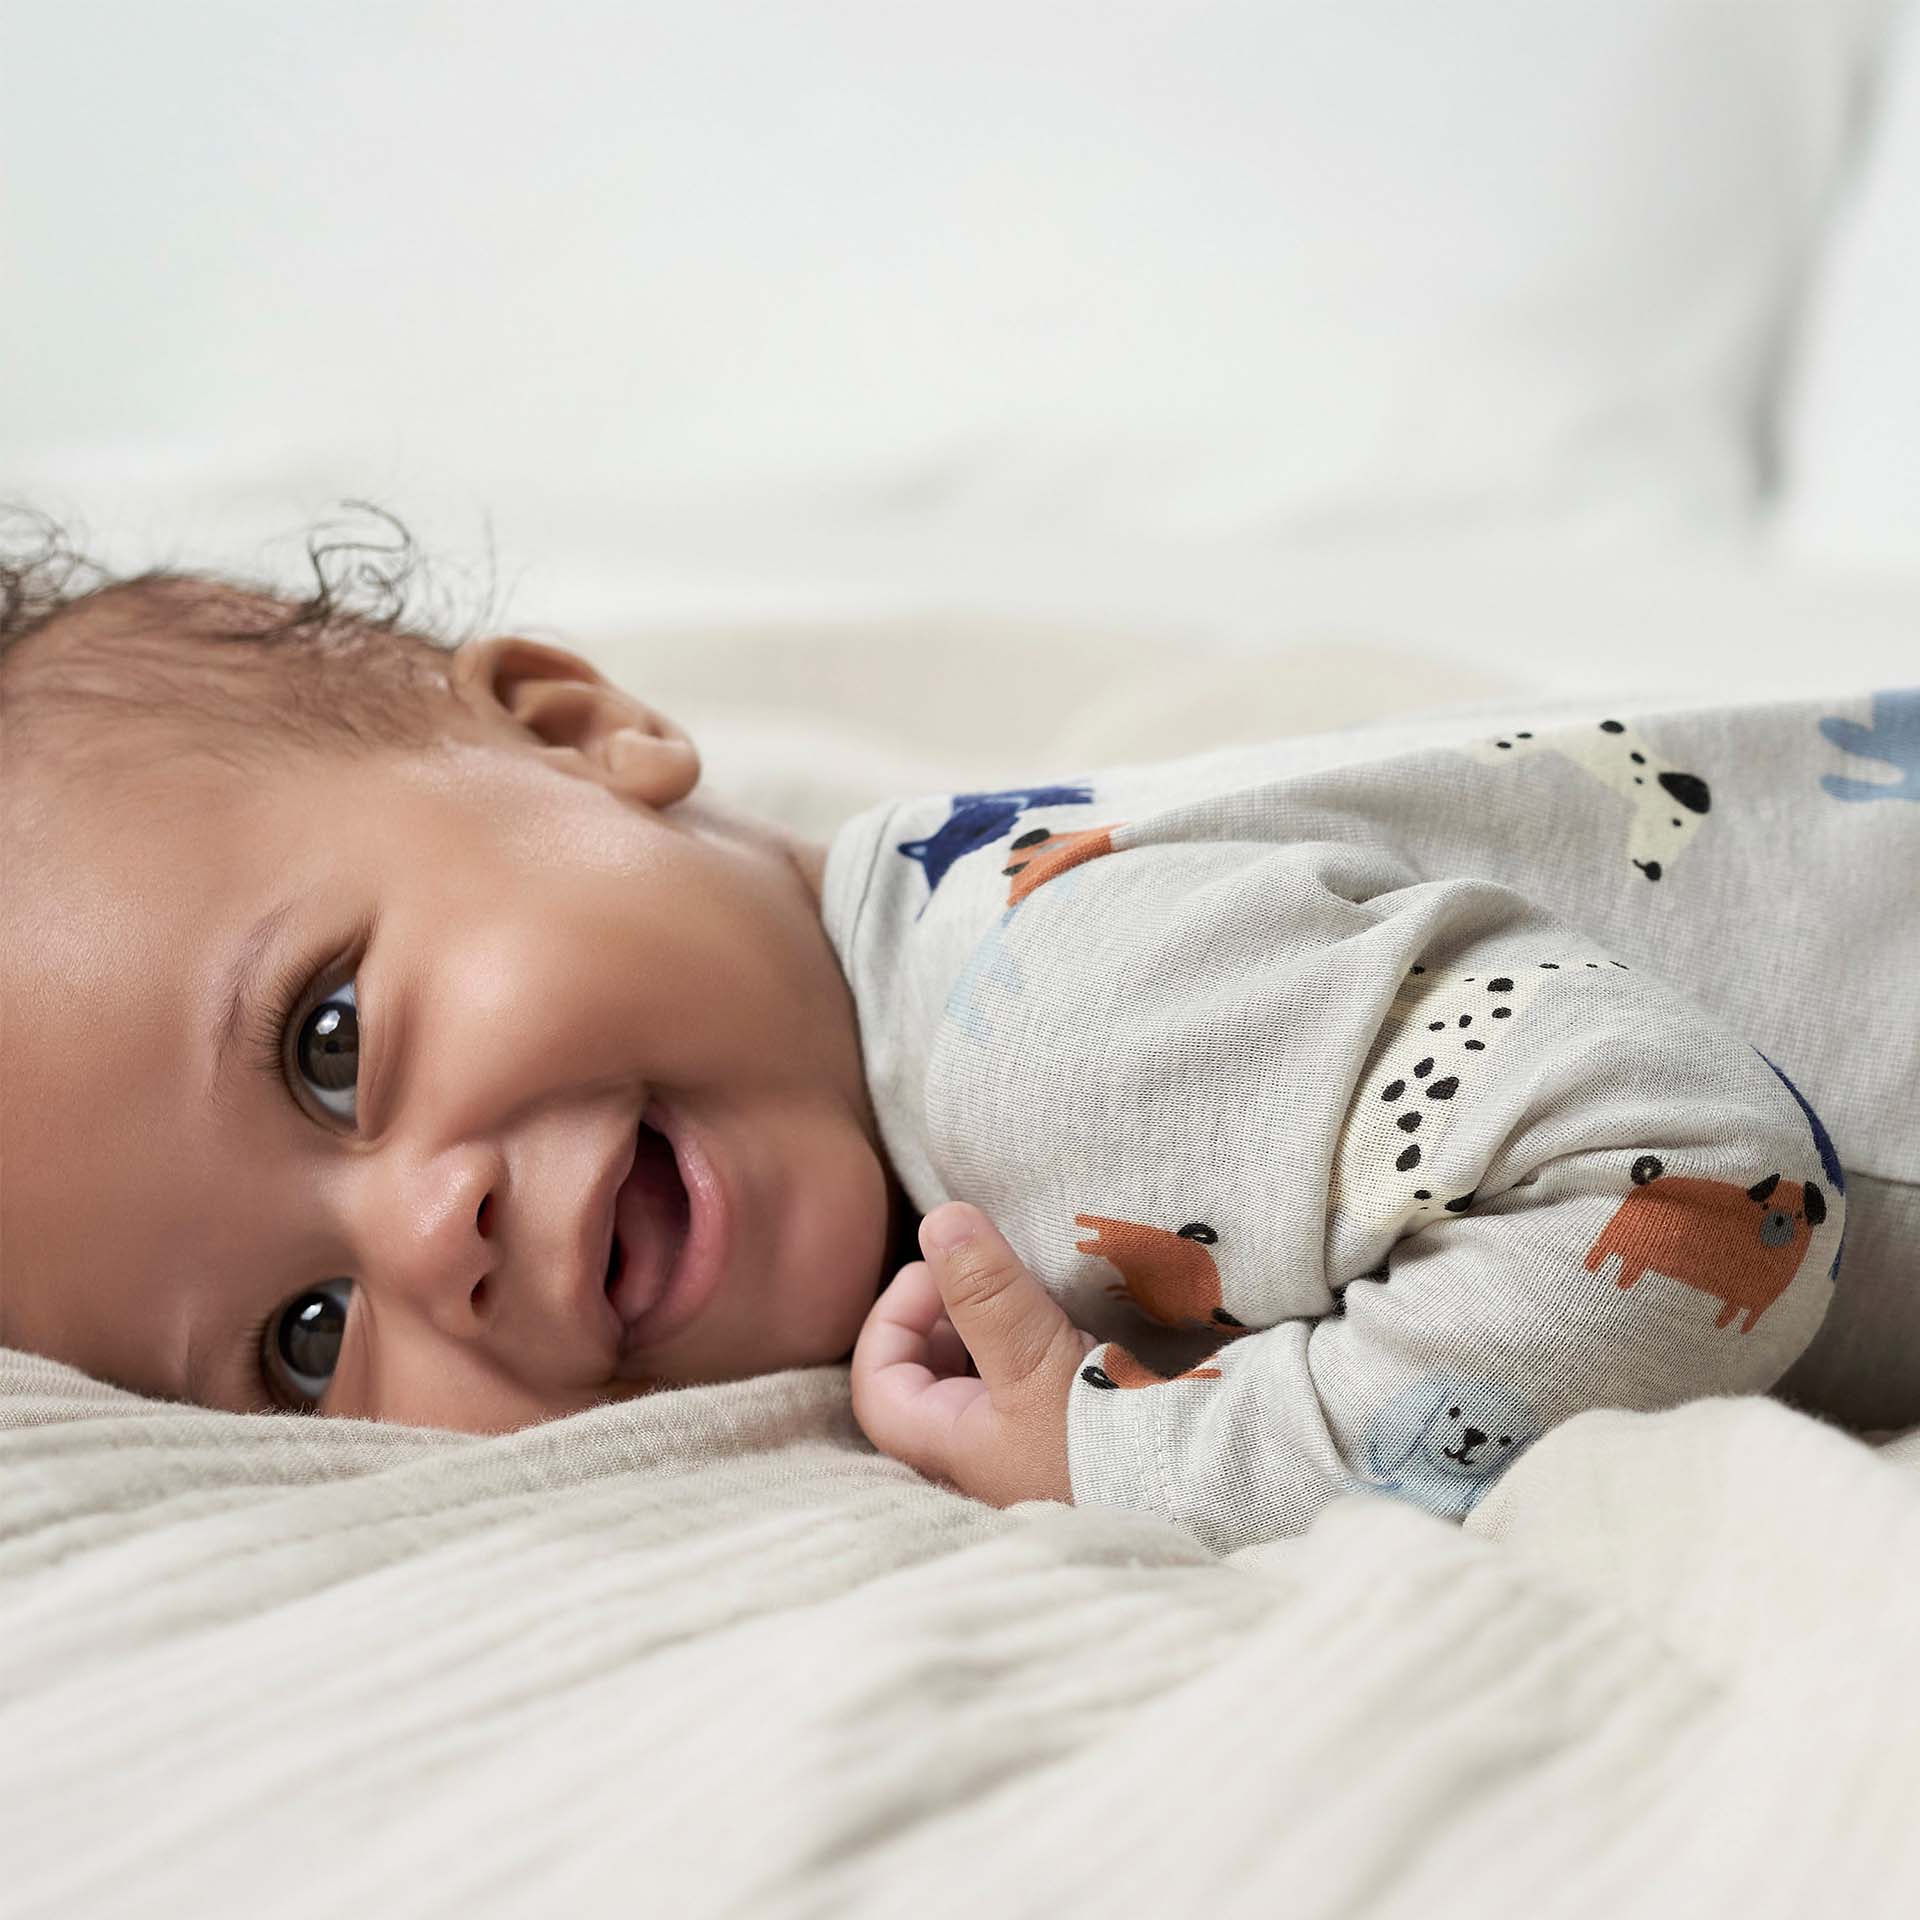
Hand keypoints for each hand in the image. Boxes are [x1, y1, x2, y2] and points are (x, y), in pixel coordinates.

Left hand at [851, 1202, 1097, 1506]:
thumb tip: (939, 1221)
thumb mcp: (1037, 1359)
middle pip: (926, 1380)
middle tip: (981, 1272)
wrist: (1199, 1488)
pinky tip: (1062, 1317)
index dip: (891, 1321)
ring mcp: (1027, 1450)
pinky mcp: (1072, 1438)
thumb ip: (985, 1291)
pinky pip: (1028, 1382)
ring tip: (1024, 1288)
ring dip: (990, 1326)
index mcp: (952, 1448)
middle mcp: (981, 1456)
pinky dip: (1030, 1342)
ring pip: (979, 1378)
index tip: (937, 1271)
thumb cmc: (1104, 1441)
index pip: (878, 1386)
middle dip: (942, 1316)